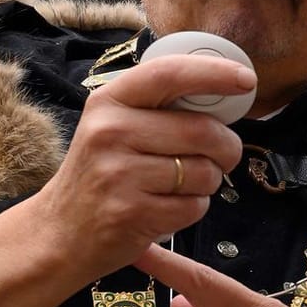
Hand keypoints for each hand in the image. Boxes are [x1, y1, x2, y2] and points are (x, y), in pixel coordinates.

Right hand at [24, 54, 251, 281]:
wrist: (60, 233)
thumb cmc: (101, 173)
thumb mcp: (114, 127)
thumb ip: (158, 108)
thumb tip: (225, 93)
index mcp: (109, 101)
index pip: (169, 74)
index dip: (214, 73)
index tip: (246, 80)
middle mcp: (110, 132)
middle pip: (202, 131)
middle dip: (227, 147)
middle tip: (222, 156)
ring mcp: (118, 173)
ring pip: (204, 172)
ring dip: (208, 182)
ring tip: (179, 186)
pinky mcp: (131, 212)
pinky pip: (194, 206)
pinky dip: (193, 209)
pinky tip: (166, 208)